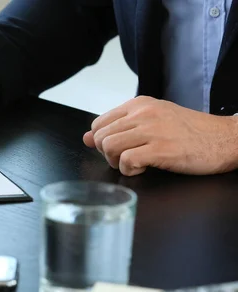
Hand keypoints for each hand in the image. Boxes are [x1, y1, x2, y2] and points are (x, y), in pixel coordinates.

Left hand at [83, 96, 237, 175]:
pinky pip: (126, 161)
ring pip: (108, 147)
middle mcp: (143, 113)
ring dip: (116, 162)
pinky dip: (129, 170)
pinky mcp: (160, 149)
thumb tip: (86, 137)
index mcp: (139, 104)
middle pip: (99, 137)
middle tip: (126, 158)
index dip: (102, 141)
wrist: (225, 139)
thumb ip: (119, 127)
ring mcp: (152, 130)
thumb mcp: (152, 121)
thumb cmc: (190, 132)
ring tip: (134, 163)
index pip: (98, 123)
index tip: (119, 149)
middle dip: (107, 154)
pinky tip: (143, 169)